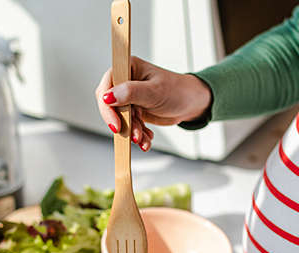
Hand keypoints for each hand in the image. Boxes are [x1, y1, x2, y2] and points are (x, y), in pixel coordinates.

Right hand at [94, 56, 211, 150]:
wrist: (192, 104)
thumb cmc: (177, 91)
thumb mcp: (154, 91)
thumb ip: (130, 92)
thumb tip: (107, 96)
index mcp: (128, 68)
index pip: (106, 86)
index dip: (107, 107)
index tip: (116, 124)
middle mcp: (126, 82)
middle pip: (110, 105)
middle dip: (123, 123)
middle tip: (133, 135)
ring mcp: (129, 98)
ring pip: (121, 119)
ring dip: (131, 131)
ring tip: (143, 139)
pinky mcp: (134, 111)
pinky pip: (130, 125)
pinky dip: (138, 135)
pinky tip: (146, 140)